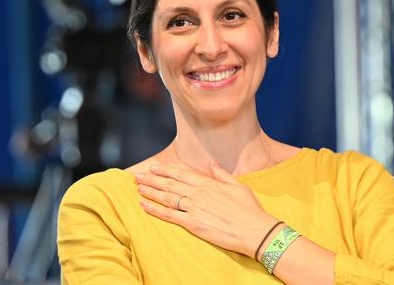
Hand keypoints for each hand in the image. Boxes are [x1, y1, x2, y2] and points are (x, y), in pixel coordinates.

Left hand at [135, 160, 278, 257]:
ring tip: (138, 187)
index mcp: (209, 183)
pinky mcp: (193, 223)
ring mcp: (194, 208)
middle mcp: (198, 193)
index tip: (155, 167)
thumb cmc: (249, 209)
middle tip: (139, 176)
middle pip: (170, 183)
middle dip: (153, 178)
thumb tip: (212, 163)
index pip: (182, 173)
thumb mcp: (238, 186)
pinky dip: (155, 210)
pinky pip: (169, 215)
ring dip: (151, 191)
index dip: (166, 170)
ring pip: (167, 197)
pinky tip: (144, 205)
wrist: (254, 230)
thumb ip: (222, 174)